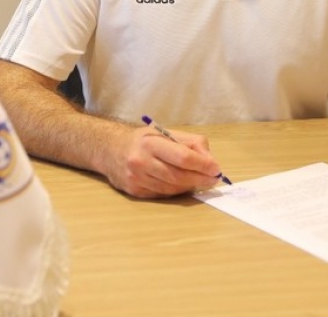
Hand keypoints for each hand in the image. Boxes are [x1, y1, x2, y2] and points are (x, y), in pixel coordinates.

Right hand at [102, 126, 222, 197]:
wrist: (110, 150)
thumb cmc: (143, 140)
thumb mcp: (165, 133)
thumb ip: (191, 143)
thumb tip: (210, 161)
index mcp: (150, 142)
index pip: (182, 157)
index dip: (202, 165)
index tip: (216, 169)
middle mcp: (141, 161)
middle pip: (178, 176)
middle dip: (200, 179)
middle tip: (213, 179)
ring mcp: (136, 178)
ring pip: (172, 188)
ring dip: (190, 186)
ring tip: (200, 180)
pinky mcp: (134, 191)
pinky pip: (162, 194)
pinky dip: (176, 191)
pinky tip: (182, 185)